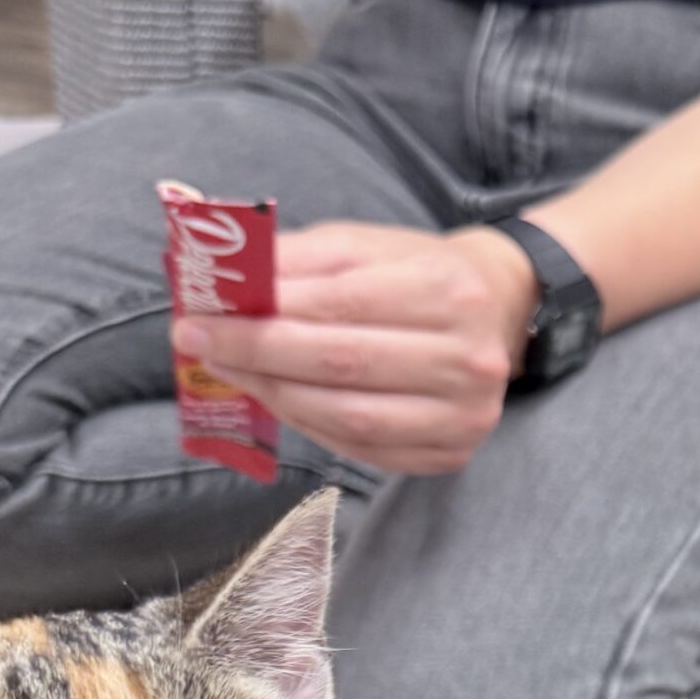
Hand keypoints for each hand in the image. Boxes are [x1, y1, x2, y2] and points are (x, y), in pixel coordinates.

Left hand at [173, 222, 535, 476]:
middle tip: (199, 346)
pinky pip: (364, 450)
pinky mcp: (452, 453)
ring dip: (276, 397)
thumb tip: (222, 284)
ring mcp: (466, 416)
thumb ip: (298, 261)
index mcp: (448, 290)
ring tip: (232, 373)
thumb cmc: (421, 272)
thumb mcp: (365, 245)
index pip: (337, 308)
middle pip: (341, 366)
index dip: (261, 319)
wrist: (502, 310)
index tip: (198, 318)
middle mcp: (467, 359)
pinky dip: (309, 426)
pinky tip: (277, 400)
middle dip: (257, 357)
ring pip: (348, 418)